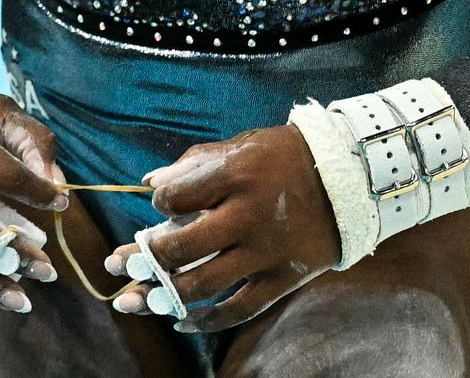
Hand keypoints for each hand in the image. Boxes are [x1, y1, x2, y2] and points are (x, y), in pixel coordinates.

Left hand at [101, 123, 339, 333]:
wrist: (347, 178)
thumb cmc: (284, 156)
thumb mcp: (240, 146)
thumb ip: (193, 164)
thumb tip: (149, 185)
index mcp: (235, 174)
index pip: (175, 199)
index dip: (158, 205)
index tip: (158, 207)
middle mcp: (248, 215)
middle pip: (182, 248)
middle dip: (145, 258)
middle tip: (122, 264)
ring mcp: (266, 251)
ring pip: (204, 285)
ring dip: (163, 296)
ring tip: (137, 300)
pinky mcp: (284, 277)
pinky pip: (239, 310)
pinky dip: (207, 321)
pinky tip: (182, 323)